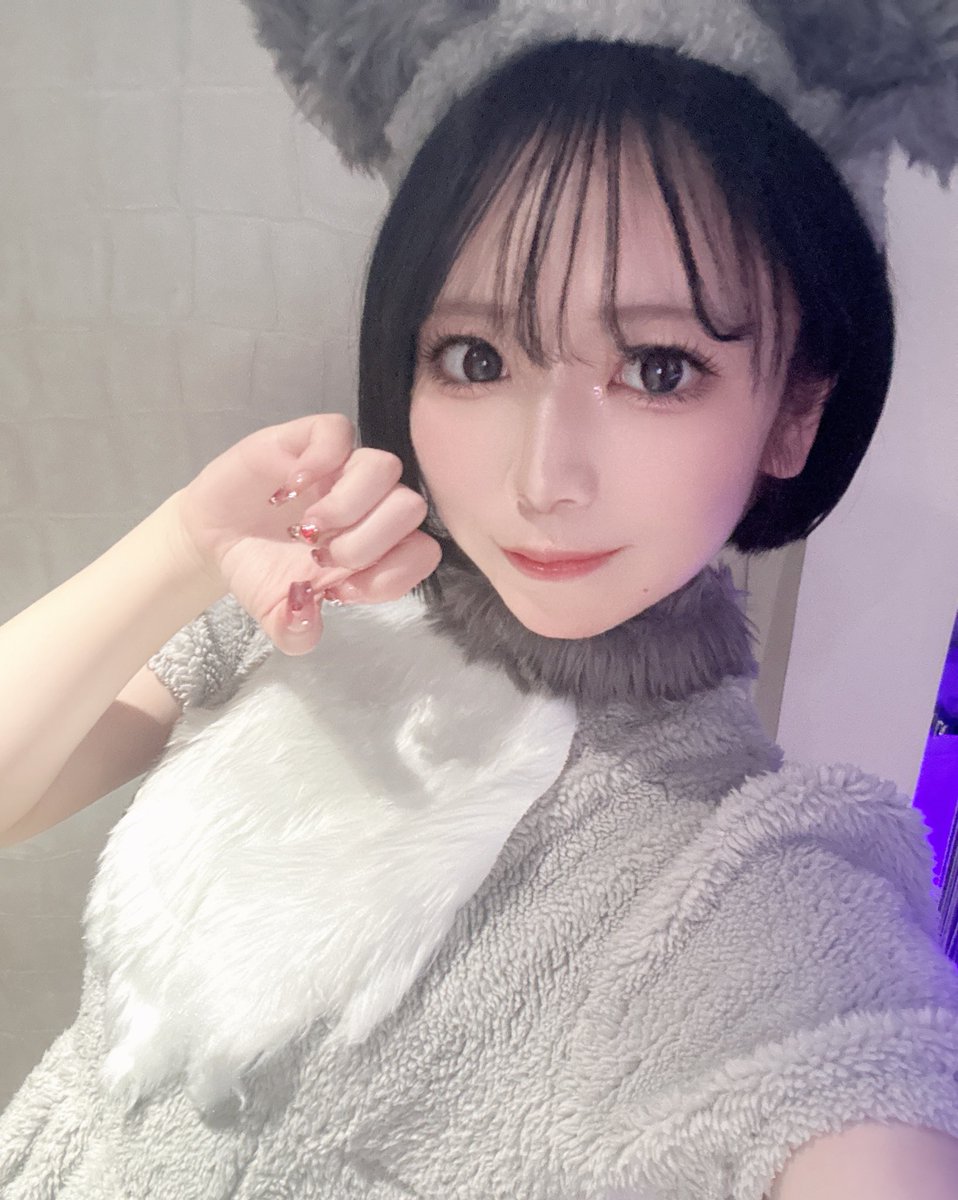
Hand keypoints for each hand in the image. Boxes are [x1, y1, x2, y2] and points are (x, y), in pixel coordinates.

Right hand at [171, 413, 441, 654]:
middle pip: (410, 509)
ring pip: (384, 468)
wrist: (215, 535)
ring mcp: (343, 470)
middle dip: (366, 541)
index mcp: (378, 550)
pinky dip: (321, 460)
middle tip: (319, 555)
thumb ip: (295, 632)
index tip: (342, 587)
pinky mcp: (311, 440)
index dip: (389, 574)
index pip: (422, 553)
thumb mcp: (275, 614)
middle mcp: (370, 506)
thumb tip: (306, 618)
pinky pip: (339, 430)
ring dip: (346, 504)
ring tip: (306, 526)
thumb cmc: (259, 569)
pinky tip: (292, 486)